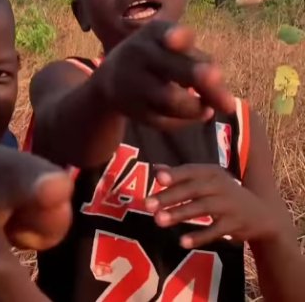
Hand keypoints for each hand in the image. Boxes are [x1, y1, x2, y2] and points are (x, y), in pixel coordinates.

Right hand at [93, 20, 235, 130]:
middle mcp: (139, 54)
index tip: (176, 41)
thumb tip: (226, 102)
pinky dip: (185, 121)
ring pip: (169, 99)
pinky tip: (197, 114)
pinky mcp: (132, 108)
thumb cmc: (156, 58)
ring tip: (208, 108)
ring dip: (196, 107)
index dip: (174, 37)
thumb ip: (201, 63)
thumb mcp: (171, 47)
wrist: (110, 78)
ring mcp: (132, 82)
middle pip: (171, 68)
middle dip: (198, 79)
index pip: (163, 32)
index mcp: (153, 33)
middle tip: (228, 101)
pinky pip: (163, 120)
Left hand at [145, 164, 281, 248]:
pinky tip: (182, 241)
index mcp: (211, 172)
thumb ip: (181, 175)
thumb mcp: (207, 180)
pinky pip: (215, 231)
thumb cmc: (223, 193)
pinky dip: (199, 236)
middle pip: (192, 190)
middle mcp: (221, 186)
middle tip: (148, 205)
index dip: (175, 174)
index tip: (158, 179)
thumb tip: (156, 168)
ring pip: (201, 208)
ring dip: (179, 214)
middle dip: (169, 197)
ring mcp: (229, 205)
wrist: (262, 214)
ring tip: (159, 221)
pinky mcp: (234, 224)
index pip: (190, 171)